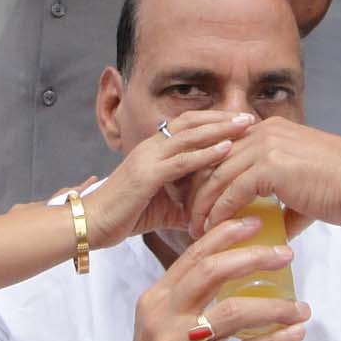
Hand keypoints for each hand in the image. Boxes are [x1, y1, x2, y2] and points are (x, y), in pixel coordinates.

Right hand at [82, 110, 252, 247]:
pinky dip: (206, 153)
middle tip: (250, 116)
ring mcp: (148, 158)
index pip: (188, 125)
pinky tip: (227, 149)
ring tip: (246, 124)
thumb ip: (187, 204)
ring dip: (220, 128)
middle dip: (222, 117)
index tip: (241, 122)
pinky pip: (181, 160)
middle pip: (192, 122)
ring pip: (189, 135)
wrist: (91, 223)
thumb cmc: (124, 215)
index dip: (215, 121)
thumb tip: (212, 213)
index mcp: (154, 150)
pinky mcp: (146, 175)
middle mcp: (151, 147)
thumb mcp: (163, 207)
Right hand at [86, 216, 309, 340]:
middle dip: (253, 258)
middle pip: (211, 272)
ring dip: (275, 307)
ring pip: (232, 312)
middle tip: (287, 255)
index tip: (256, 222)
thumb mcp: (164, 331)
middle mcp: (161, 317)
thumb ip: (190, 304)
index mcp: (156, 299)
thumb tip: (237, 276)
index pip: (193, 255)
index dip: (226, 234)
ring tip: (301, 308)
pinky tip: (295, 335)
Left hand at [186, 116, 340, 238]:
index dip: (206, 174)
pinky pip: (231, 191)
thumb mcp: (305, 187)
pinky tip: (210, 228)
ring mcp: (265, 147)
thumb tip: (274, 227)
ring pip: (217, 176)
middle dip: (195, 189)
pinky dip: (218, 212)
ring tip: (192, 228)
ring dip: (201, 204)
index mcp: (270, 131)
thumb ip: (284, 201)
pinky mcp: (269, 166)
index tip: (194, 199)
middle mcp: (263, 132)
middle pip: (213, 159)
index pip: (224, 150)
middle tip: (184, 214)